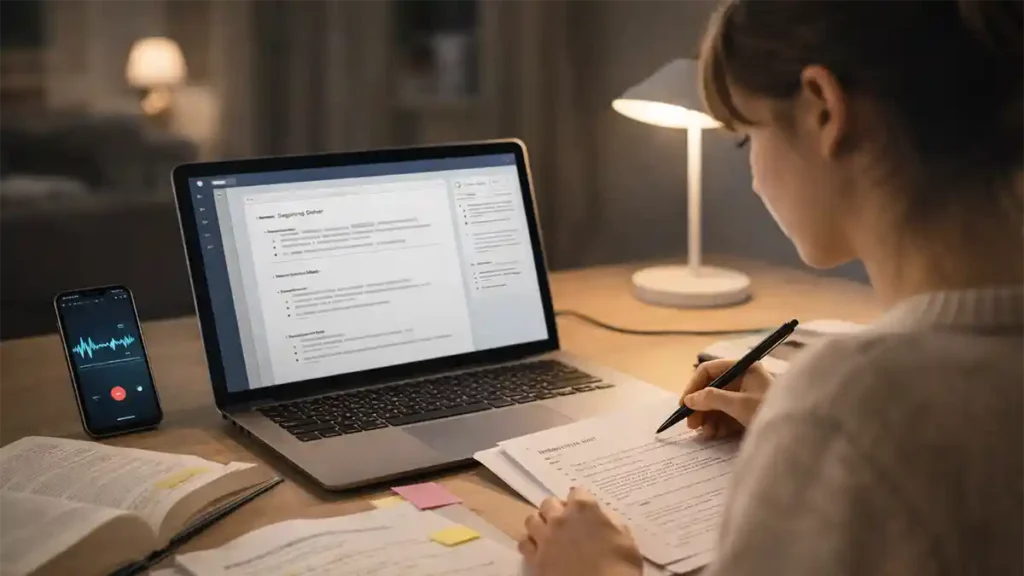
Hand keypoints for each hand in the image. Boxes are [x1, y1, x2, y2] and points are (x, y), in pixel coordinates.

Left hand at [519, 487, 642, 575]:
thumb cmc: (619, 567)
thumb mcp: (627, 541)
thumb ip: (612, 524)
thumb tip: (603, 519)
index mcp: (584, 509)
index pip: (577, 492)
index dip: (582, 499)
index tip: (585, 508)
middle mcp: (560, 518)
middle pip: (548, 502)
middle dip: (556, 508)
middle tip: (565, 520)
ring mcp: (545, 538)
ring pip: (532, 519)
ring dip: (540, 523)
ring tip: (549, 532)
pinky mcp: (535, 558)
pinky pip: (524, 543)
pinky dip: (531, 543)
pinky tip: (539, 549)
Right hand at [680, 358, 774, 438]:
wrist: (798, 434)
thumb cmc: (769, 411)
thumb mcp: (739, 404)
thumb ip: (712, 399)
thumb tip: (689, 400)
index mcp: (743, 368)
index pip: (709, 370)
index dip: (693, 386)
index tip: (684, 404)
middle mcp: (742, 379)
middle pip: (711, 388)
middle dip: (699, 406)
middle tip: (691, 424)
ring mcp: (744, 396)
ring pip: (716, 404)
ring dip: (707, 418)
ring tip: (704, 433)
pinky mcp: (746, 412)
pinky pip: (725, 415)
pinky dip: (717, 424)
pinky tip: (713, 434)